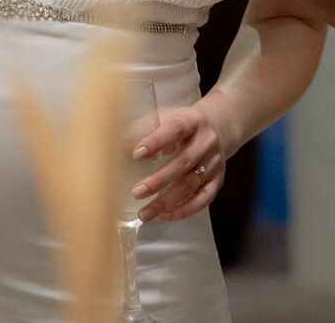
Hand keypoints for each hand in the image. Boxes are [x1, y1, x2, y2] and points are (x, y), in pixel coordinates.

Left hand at [130, 102, 226, 221]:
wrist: (219, 129)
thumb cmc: (183, 125)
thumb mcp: (166, 118)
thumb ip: (143, 128)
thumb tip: (116, 144)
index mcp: (192, 121)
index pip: (175, 129)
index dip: (156, 141)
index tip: (136, 154)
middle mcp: (206, 142)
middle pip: (183, 163)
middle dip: (159, 180)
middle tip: (136, 192)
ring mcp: (214, 163)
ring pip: (191, 185)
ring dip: (167, 201)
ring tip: (145, 213)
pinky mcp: (218, 180)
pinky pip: (203, 199)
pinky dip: (184, 210)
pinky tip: (164, 215)